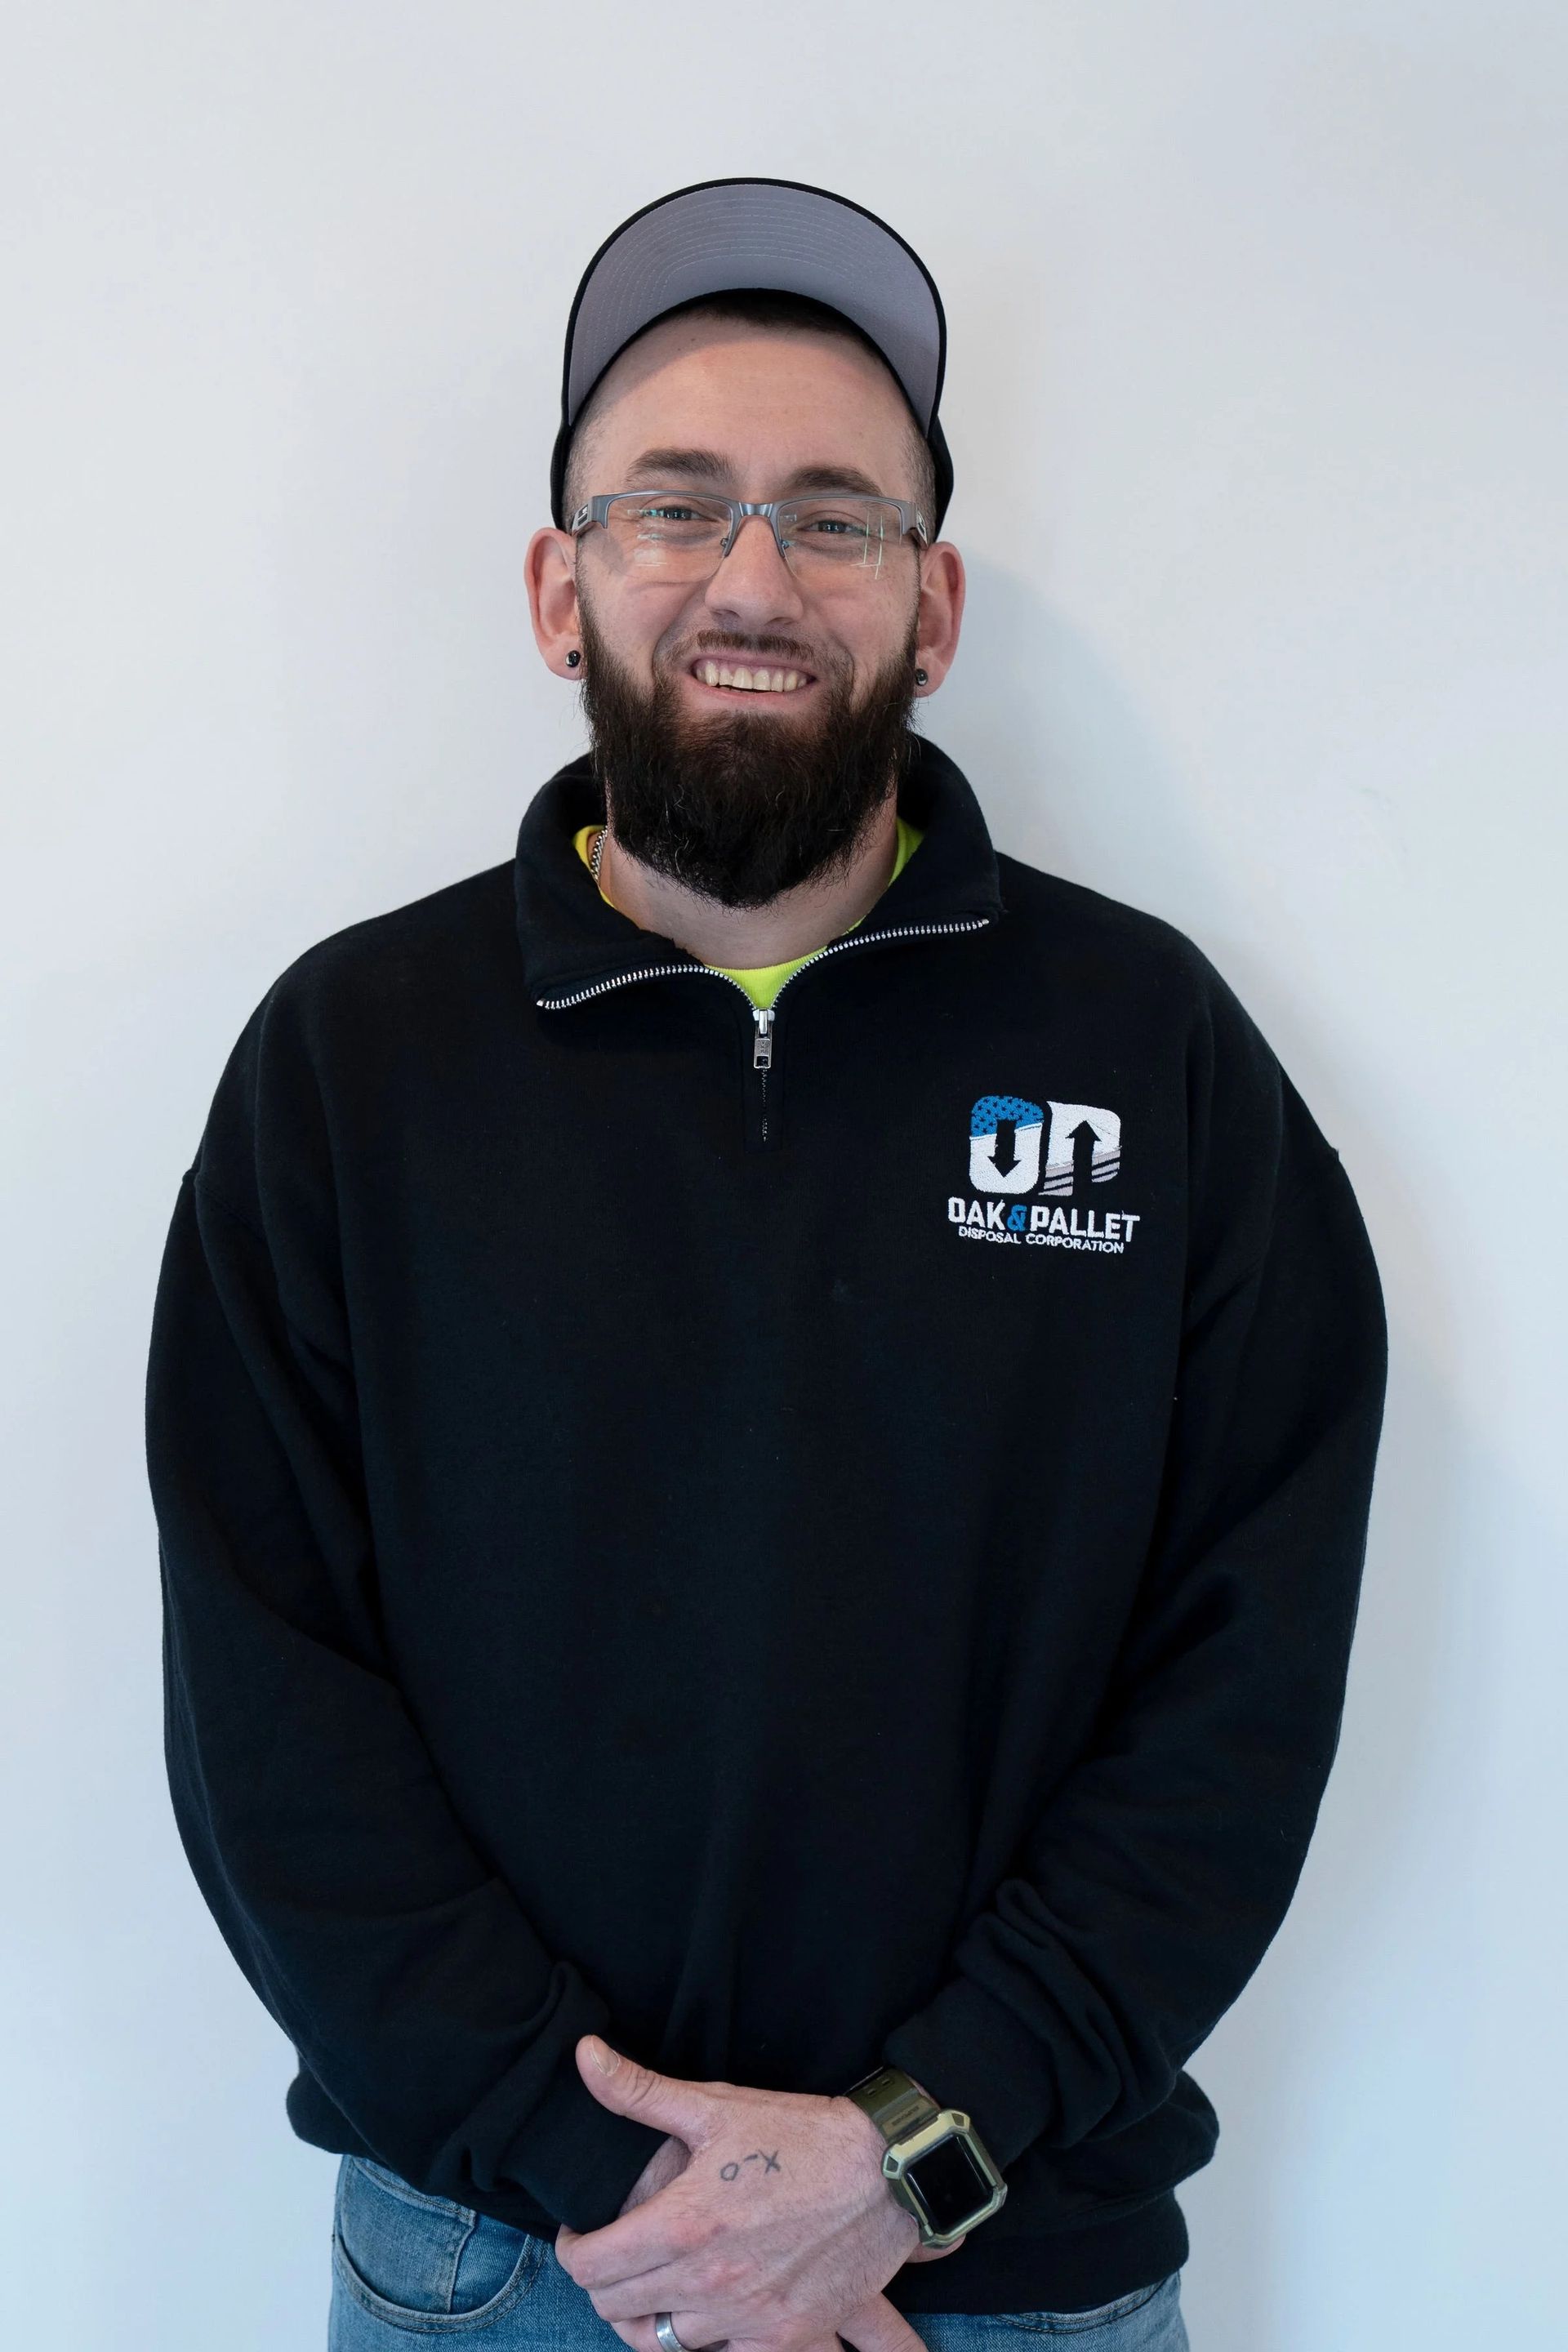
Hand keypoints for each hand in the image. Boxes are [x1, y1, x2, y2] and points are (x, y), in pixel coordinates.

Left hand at [555, 2038, 966, 2351]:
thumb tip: (584, 2055)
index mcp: (684, 2224)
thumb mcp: (716, 2106)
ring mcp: (748, 2317)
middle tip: (615, 2255)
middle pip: (617, 2309)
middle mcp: (709, 2282)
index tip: (582, 2234)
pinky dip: (705, 2343)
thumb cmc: (800, 2133)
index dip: (573, 2250)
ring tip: (655, 2284)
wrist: (889, 2172)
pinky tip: (706, 2311)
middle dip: (605, 2282)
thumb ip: (639, 2091)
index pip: (591, 2267)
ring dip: (649, 2316)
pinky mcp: (786, 2338)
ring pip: (662, 2343)